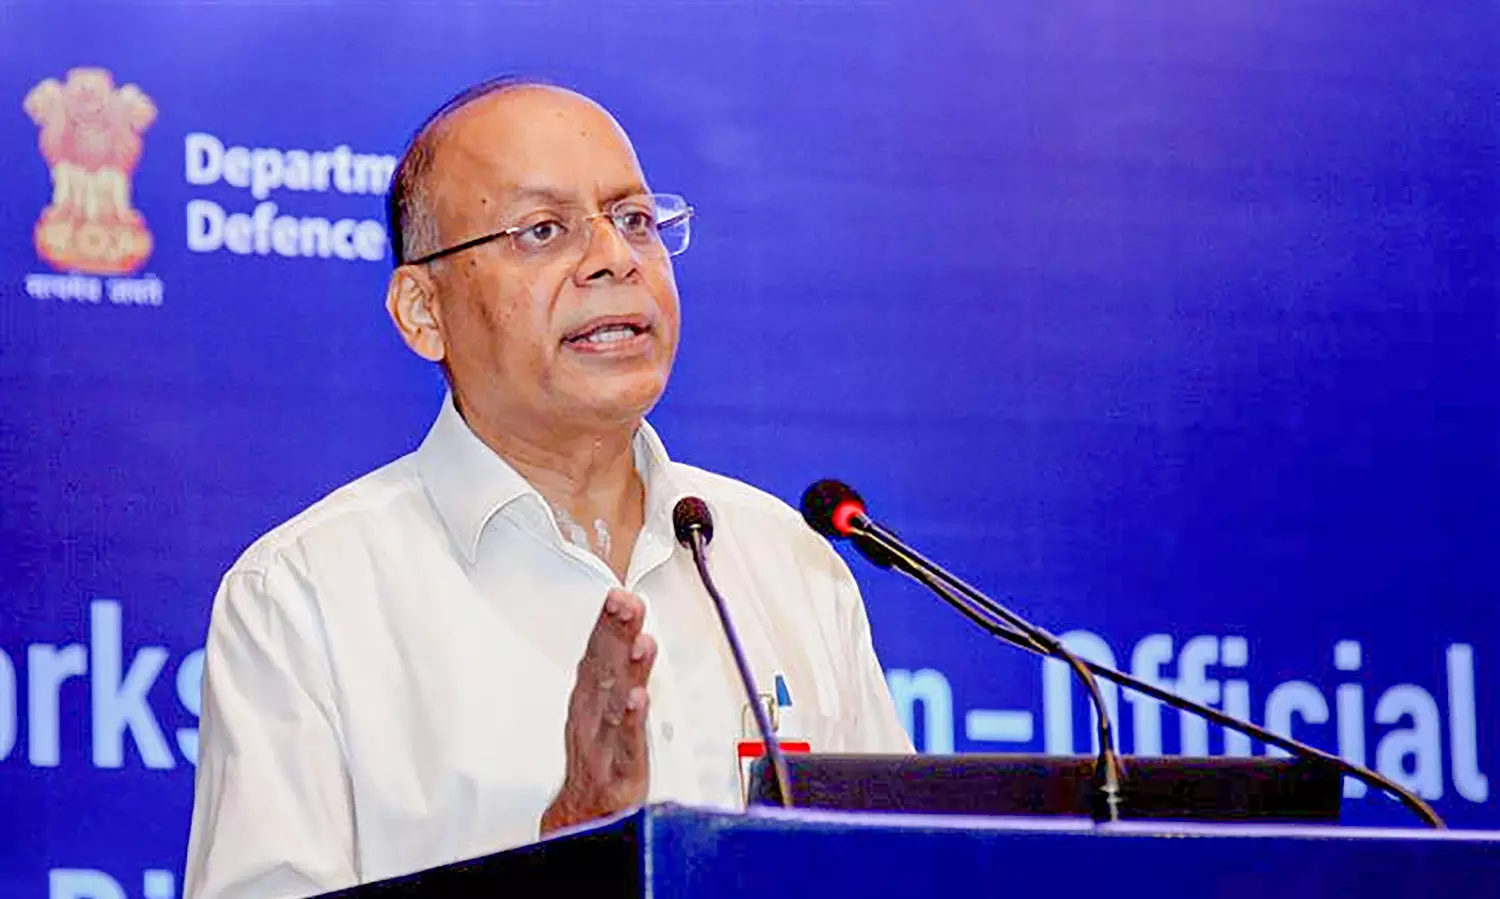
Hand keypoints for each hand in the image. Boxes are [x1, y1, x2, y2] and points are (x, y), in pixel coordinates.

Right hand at [540, 589, 657, 835]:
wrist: (582, 816)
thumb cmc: (596, 759)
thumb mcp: (602, 707)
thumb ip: (617, 667)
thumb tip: (631, 628)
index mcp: (591, 698)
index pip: (599, 652)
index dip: (609, 623)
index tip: (619, 595)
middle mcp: (594, 716)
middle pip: (606, 669)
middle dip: (616, 634)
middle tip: (625, 604)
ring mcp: (604, 743)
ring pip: (616, 700)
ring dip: (628, 670)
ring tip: (639, 644)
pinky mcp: (620, 772)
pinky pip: (626, 744)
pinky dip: (630, 722)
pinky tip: (637, 701)